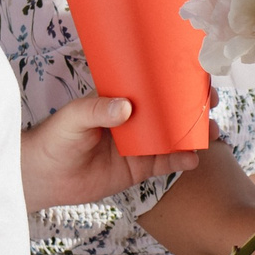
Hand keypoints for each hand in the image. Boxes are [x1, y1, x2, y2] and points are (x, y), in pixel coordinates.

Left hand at [22, 95, 200, 209]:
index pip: (153, 85)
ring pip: (175, 137)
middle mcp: (135, 119)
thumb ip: (97, 110)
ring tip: (212, 134)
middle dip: (194, 106)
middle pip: (171, 110)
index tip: (196, 77)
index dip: (176, 80)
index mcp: (121, 98)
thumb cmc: (53, 138)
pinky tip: (193, 160)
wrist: (43, 177)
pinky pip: (165, 163)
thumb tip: (126, 107)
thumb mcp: (73, 118)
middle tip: (211, 105)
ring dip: (195, 134)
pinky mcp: (138, 168)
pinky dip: (182, 161)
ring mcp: (139, 144)